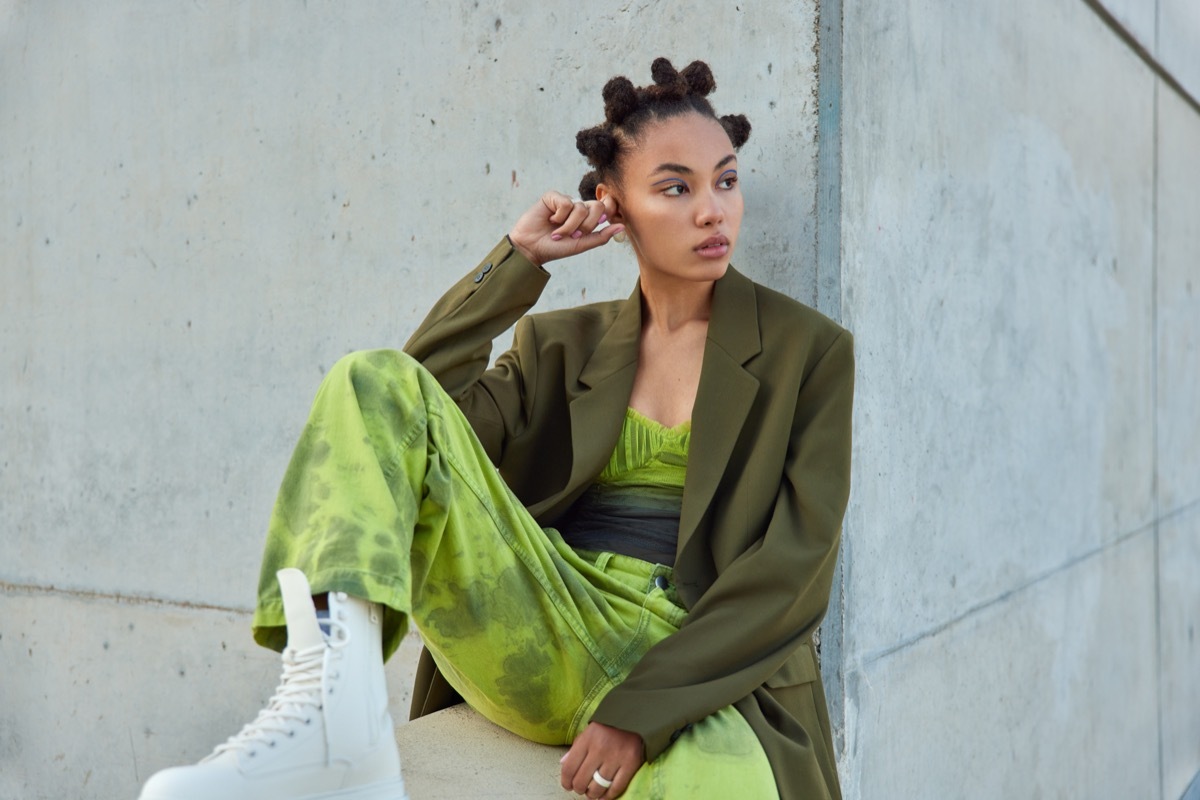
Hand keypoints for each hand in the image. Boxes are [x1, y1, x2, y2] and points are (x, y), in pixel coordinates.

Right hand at [509, 191, 623, 266]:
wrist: (532, 248)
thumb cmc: (556, 248)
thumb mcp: (581, 245)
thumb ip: (601, 236)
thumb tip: (621, 227)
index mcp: (588, 218)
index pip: (606, 207)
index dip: (609, 211)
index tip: (603, 221)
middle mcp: (578, 207)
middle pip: (597, 207)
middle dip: (586, 226)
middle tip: (574, 235)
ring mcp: (566, 201)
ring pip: (580, 208)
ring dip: (569, 226)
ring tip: (557, 233)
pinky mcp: (553, 196)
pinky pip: (566, 203)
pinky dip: (559, 217)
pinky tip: (550, 221)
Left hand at [559, 721, 644, 797]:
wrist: (635, 717)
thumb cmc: (608, 726)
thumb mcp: (588, 732)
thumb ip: (576, 748)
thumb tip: (563, 764)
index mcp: (586, 739)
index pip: (569, 768)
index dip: (566, 782)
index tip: (568, 786)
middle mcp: (600, 748)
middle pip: (582, 780)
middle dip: (579, 789)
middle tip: (581, 789)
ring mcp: (616, 757)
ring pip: (598, 787)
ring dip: (593, 794)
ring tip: (592, 793)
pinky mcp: (631, 763)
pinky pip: (617, 787)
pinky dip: (608, 796)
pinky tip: (604, 796)